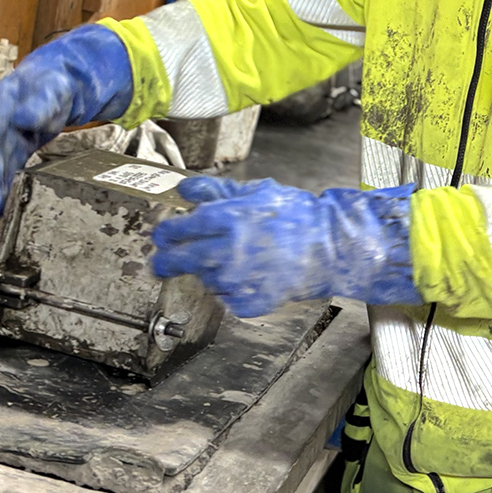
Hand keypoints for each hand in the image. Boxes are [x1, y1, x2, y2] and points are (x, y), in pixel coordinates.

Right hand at [0, 23, 132, 213]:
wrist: (62, 82)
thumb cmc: (54, 81)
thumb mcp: (52, 87)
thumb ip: (41, 102)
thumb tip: (23, 118)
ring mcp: (2, 135)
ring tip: (1, 211)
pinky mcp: (13, 147)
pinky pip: (7, 168)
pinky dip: (6, 185)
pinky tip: (9, 203)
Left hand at [151, 177, 420, 316]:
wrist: (329, 248)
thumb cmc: (297, 217)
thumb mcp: (255, 192)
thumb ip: (215, 191)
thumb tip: (185, 190)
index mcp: (227, 220)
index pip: (177, 230)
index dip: (165, 233)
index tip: (163, 235)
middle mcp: (227, 252)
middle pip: (179, 259)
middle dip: (166, 260)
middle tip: (162, 261)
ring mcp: (237, 281)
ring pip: (205, 277)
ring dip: (210, 269)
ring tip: (236, 257)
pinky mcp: (248, 302)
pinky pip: (226, 295)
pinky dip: (232, 287)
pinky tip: (250, 273)